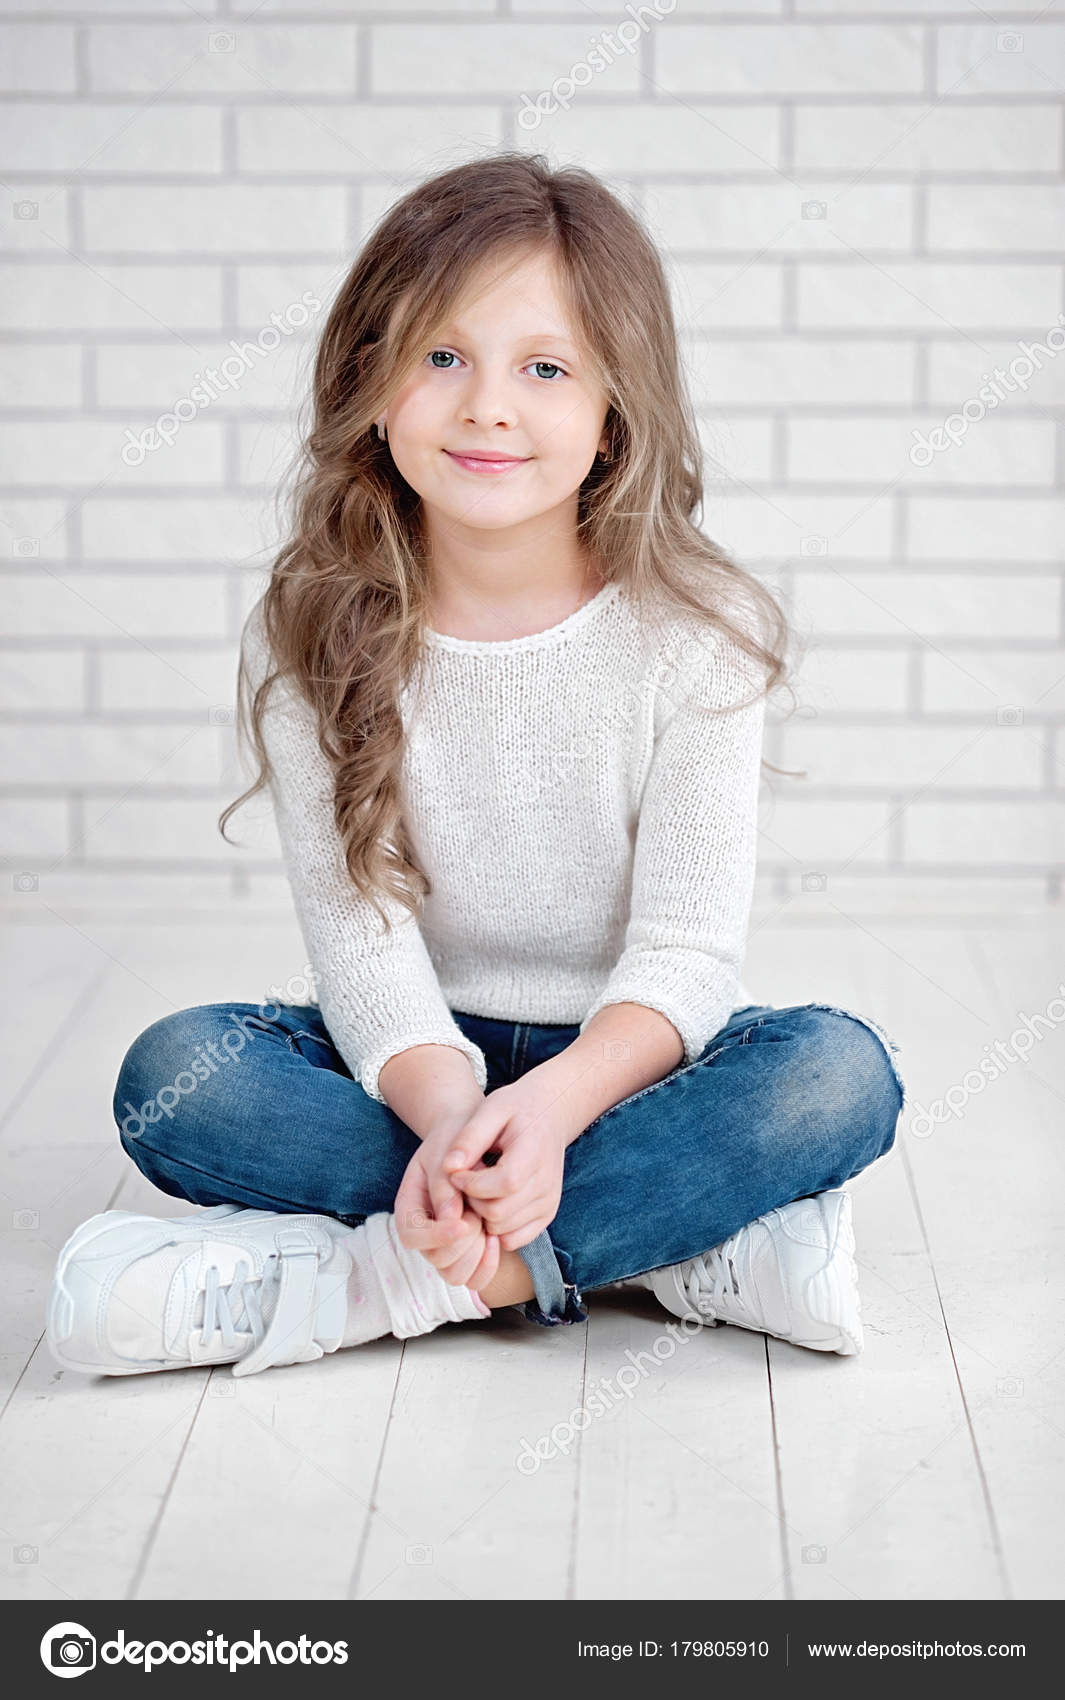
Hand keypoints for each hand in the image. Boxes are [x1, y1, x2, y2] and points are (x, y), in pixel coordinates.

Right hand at [392, 1127, 500, 1292]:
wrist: (474, 1138)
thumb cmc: (455, 1141)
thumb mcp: (445, 1153)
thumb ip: (443, 1185)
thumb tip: (449, 1218)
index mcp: (409, 1206)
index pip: (411, 1236)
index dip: (436, 1235)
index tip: (463, 1222)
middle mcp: (424, 1232)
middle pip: (437, 1259)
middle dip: (464, 1240)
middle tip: (478, 1212)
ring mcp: (445, 1247)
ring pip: (455, 1275)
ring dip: (476, 1253)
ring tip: (486, 1223)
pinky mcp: (467, 1255)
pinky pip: (475, 1280)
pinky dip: (488, 1266)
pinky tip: (496, 1240)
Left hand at [439, 1081, 568, 1251]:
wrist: (550, 1113)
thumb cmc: (517, 1108)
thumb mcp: (491, 1109)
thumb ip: (469, 1138)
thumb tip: (449, 1168)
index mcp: (534, 1155)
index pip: (501, 1185)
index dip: (470, 1183)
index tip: (454, 1169)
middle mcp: (547, 1184)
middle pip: (498, 1213)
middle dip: (471, 1201)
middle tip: (463, 1180)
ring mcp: (549, 1202)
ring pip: (503, 1230)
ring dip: (481, 1216)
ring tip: (476, 1188)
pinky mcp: (547, 1214)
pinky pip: (515, 1239)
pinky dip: (496, 1228)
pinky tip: (488, 1202)